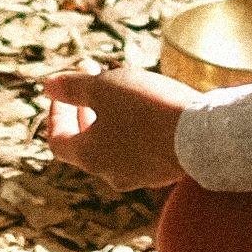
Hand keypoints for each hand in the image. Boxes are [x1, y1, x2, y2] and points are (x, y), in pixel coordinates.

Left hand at [36, 66, 198, 193]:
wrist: (204, 137)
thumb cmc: (147, 109)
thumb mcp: (104, 87)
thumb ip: (71, 87)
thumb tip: (47, 86)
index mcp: (89, 156)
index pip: (58, 140)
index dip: (55, 113)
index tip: (63, 88)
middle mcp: (111, 172)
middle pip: (86, 143)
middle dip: (85, 108)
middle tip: (93, 75)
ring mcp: (141, 176)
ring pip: (116, 146)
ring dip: (113, 116)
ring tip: (126, 87)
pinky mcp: (166, 172)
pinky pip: (143, 150)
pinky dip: (138, 128)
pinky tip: (153, 106)